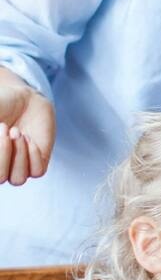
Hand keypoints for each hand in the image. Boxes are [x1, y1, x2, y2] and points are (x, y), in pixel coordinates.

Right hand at [0, 69, 54, 185]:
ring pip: (17, 180)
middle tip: (5, 127)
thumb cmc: (0, 106)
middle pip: (0, 179)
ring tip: (18, 132)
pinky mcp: (38, 162)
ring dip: (18, 156)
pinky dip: (33, 154)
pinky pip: (37, 171)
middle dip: (3, 153)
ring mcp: (18, 166)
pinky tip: (29, 137)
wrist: (22, 99)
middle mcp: (1, 167)